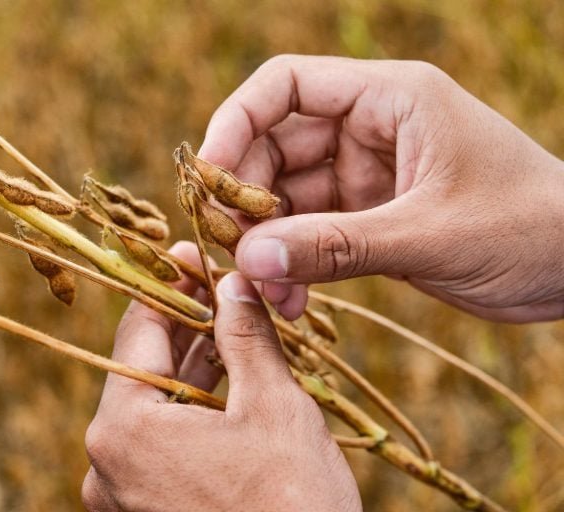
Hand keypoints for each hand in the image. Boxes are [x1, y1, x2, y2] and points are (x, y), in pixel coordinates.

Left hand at [82, 242, 360, 510]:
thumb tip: (234, 283)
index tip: (190, 256)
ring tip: (228, 329)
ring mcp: (121, 496)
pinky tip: (224, 385)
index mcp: (125, 430)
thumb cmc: (291, 504)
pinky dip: (190, 413)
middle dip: (184, 327)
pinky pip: (161, 445)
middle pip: (144, 370)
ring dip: (191, 369)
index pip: (138, 332)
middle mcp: (107, 464)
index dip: (169, 286)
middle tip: (218, 288)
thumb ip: (245, 336)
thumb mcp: (272, 405)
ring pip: (155, 409)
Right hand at [199, 56, 563, 322]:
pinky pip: (310, 236)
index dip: (236, 122)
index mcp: (388, 100)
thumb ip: (337, 247)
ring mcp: (365, 178)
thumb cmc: (530, 227)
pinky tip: (291, 302)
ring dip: (267, 245)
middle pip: (273, 148)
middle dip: (246, 201)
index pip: (287, 86)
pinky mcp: (368, 220)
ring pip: (286, 200)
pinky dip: (293, 267)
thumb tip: (249, 260)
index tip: (208, 176)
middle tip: (233, 254)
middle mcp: (368, 131)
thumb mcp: (430, 234)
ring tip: (265, 292)